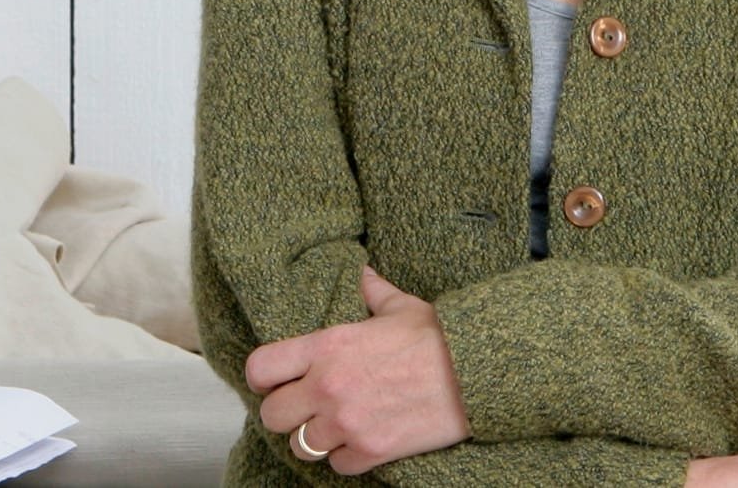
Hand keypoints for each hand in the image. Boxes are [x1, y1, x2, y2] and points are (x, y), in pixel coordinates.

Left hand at [246, 266, 470, 474]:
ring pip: (300, 445)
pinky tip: (363, 436)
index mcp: (330, 345)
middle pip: (272, 415)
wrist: (475, 372)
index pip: (262, 368)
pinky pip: (335, 465)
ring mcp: (346, 423)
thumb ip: (372, 291)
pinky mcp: (368, 452)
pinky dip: (346, 455)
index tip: (277, 378)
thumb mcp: (401, 306)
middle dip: (288, 410)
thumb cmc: (438, 337)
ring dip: (315, 436)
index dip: (264, 376)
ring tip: (336, 423)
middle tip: (309, 403)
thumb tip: (363, 273)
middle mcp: (328, 386)